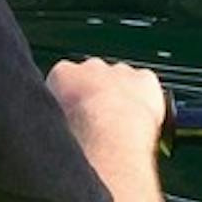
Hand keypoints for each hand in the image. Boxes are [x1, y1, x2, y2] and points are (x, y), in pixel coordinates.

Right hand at [46, 57, 165, 149]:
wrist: (110, 133)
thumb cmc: (82, 134)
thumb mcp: (55, 126)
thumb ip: (59, 116)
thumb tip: (63, 128)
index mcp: (62, 74)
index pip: (63, 79)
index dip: (71, 98)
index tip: (76, 114)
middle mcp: (91, 66)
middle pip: (93, 75)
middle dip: (97, 93)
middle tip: (100, 120)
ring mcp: (119, 71)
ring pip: (121, 78)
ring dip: (122, 95)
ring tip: (122, 123)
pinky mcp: (144, 79)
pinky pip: (146, 83)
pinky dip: (146, 96)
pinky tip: (143, 116)